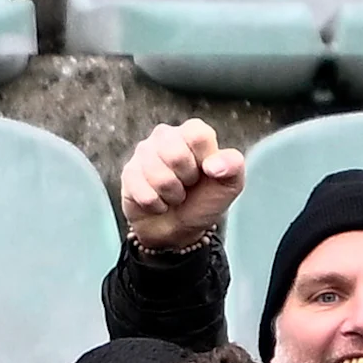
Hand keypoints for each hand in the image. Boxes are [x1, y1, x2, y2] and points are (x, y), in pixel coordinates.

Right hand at [119, 119, 246, 254]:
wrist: (178, 229)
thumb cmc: (203, 200)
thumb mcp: (229, 185)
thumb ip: (233, 166)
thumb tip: (213, 166)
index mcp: (192, 132)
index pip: (198, 134)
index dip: (204, 161)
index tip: (206, 172)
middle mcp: (165, 136)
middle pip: (175, 153)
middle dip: (186, 180)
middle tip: (188, 185)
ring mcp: (143, 153)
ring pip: (158, 176)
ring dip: (172, 195)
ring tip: (174, 195)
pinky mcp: (128, 173)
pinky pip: (144, 193)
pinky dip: (156, 206)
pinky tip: (159, 203)